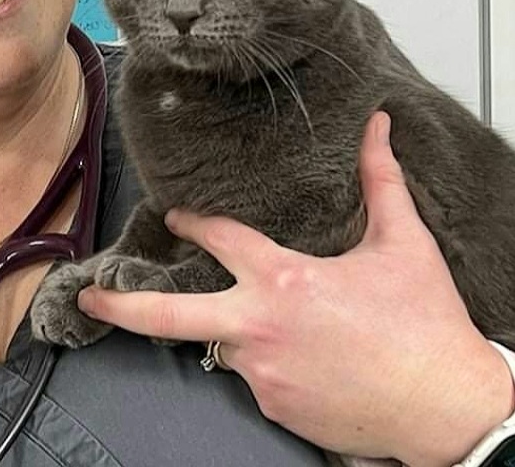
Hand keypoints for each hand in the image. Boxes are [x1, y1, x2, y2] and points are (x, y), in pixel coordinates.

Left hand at [78, 113, 514, 465]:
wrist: (448, 411)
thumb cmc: (425, 328)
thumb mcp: (402, 245)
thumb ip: (380, 181)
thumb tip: (377, 127)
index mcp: (282, 279)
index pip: (218, 238)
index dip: (193, 221)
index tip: (176, 215)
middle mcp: (257, 327)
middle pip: (168, 315)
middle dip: (121, 304)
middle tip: (90, 296)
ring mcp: (260, 373)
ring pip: (225, 344)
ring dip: (239, 330)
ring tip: (291, 328)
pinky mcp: (273, 408)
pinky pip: (255, 378)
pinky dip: (269, 363)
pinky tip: (309, 358)